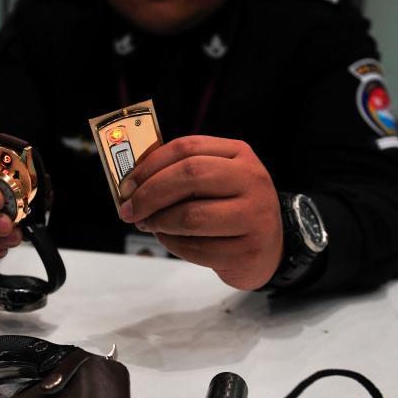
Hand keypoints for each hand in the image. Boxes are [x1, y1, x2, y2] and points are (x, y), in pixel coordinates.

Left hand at [117, 136, 282, 289]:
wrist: (271, 248)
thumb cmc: (231, 211)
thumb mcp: (216, 181)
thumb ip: (180, 174)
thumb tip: (132, 184)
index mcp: (239, 154)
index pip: (186, 147)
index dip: (149, 165)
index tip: (126, 185)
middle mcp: (252, 180)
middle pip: (189, 175)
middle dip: (149, 194)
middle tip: (129, 210)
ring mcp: (254, 216)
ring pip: (191, 216)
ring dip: (159, 222)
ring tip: (149, 225)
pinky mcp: (247, 250)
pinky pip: (196, 248)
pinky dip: (173, 245)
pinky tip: (170, 240)